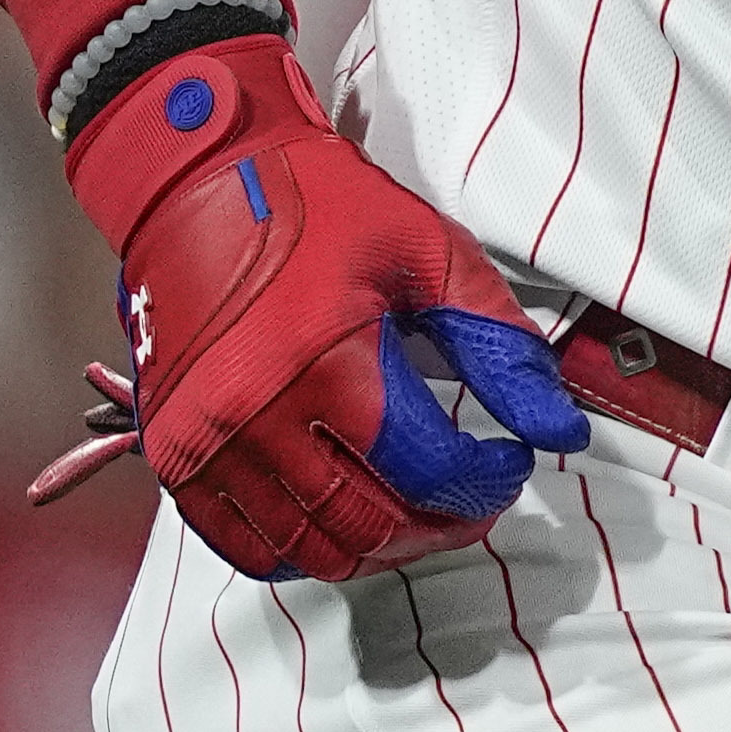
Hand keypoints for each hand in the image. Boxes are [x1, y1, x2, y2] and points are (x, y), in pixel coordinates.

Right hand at [36, 34, 587, 581]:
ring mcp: (207, 446)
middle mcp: (259, 420)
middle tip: (472, 497)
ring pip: (312, 553)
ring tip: (416, 512)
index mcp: (329, 365)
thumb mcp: (426, 252)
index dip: (487, 483)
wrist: (195, 178)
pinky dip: (302, 553)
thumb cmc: (308, 203)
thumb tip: (558, 424)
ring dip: (380, 548)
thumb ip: (497, 343)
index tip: (509, 462)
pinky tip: (340, 521)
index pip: (430, 473)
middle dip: (443, 525)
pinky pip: (245, 549)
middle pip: (373, 527)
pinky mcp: (173, 455)